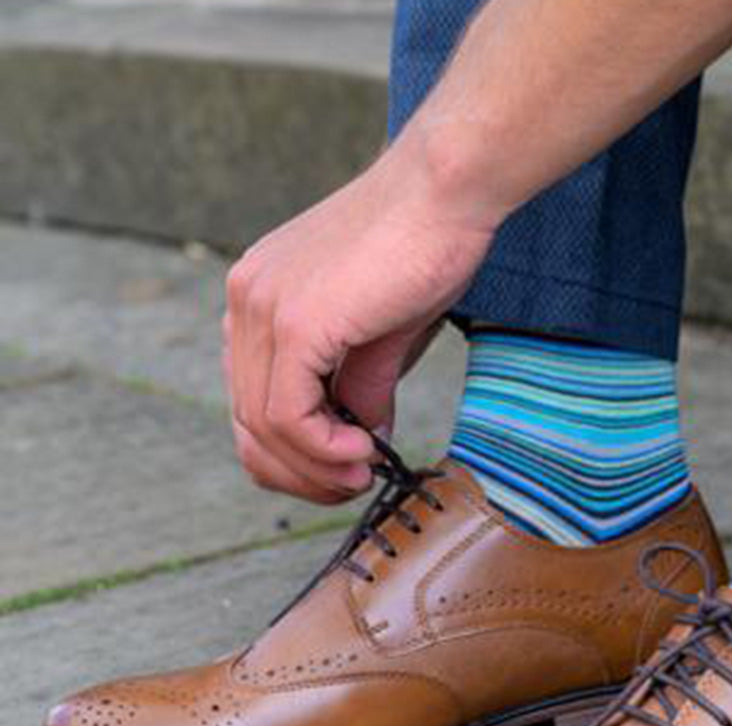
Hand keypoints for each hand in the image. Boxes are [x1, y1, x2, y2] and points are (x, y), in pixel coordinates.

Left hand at [222, 147, 495, 503]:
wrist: (445, 192)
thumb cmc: (423, 247)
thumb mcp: (383, 335)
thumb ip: (359, 387)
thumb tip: (361, 439)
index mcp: (259, 301)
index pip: (250, 401)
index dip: (293, 454)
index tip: (344, 469)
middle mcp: (245, 302)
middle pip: (247, 424)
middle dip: (300, 473)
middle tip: (351, 485)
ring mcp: (261, 309)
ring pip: (262, 428)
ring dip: (316, 468)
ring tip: (363, 471)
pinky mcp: (294, 322)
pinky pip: (288, 417)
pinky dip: (324, 449)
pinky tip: (363, 448)